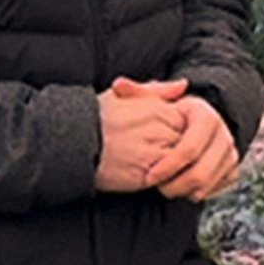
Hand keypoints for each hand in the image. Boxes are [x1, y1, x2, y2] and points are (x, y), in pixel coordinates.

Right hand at [93, 77, 188, 192]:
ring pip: (180, 162)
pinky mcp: (145, 176)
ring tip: (157, 162)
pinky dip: (165, 178)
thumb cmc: (98, 117)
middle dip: (180, 147)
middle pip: (187, 142)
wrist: (74, 144)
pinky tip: (151, 173)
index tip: (168, 133)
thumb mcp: (127, 94)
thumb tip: (184, 85)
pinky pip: (167, 179)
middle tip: (163, 149)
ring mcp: (153, 154)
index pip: (189, 121)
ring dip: (175, 164)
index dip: (180, 128)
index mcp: (157, 109)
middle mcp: (159, 131)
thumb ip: (159, 90)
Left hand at [143, 95, 239, 201]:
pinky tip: (180, 189)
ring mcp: (230, 152)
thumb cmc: (169, 114)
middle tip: (156, 188)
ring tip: (164, 188)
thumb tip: (119, 85)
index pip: (189, 148)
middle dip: (174, 185)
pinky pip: (215, 190)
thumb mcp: (154, 101)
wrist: (193, 124)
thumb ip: (136, 94)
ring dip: (183, 192)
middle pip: (201, 172)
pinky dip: (195, 194)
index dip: (168, 166)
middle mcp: (224, 133)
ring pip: (207, 185)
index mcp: (206, 115)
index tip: (147, 177)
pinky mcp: (232, 168)